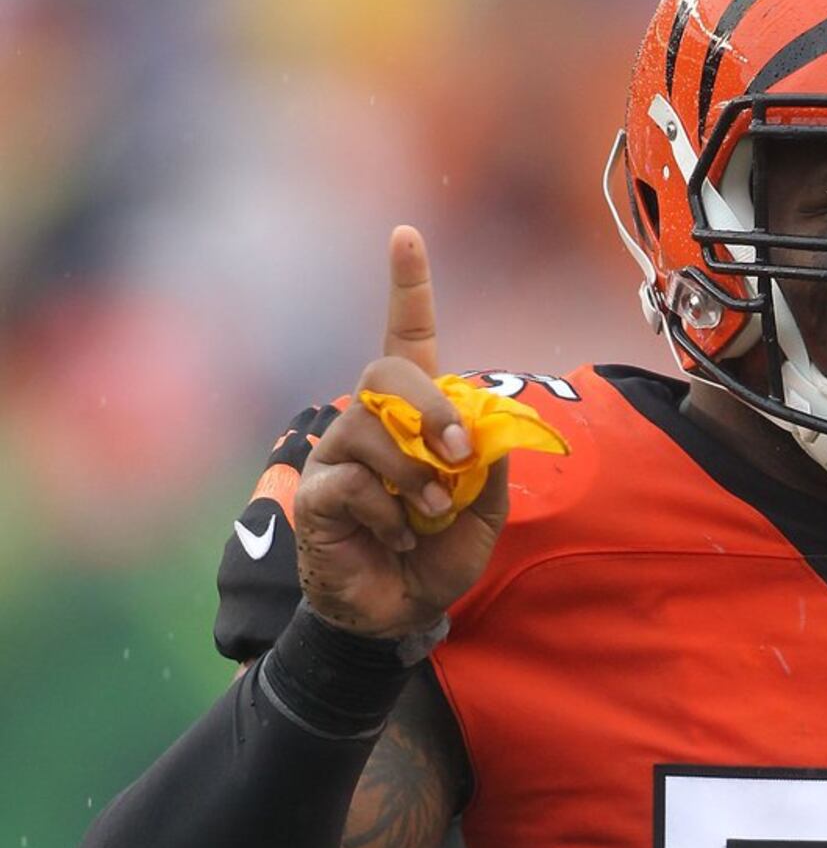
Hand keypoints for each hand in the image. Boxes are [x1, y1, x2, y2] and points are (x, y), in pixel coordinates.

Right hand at [294, 227, 509, 639]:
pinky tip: (392, 537)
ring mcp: (337, 453)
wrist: (401, 613)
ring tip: (426, 517)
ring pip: (372, 429)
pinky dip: (387, 514)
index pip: (407, 337)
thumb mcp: (483, 511)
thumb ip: (488, 465)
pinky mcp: (317, 492)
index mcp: (413, 415)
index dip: (407, 286)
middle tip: (457, 457)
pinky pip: (353, 482)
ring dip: (414, 478)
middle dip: (431, 410)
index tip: (405, 234)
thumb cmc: (436, 555)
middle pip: (387, 373)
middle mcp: (370, 421)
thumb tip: (481, 426)